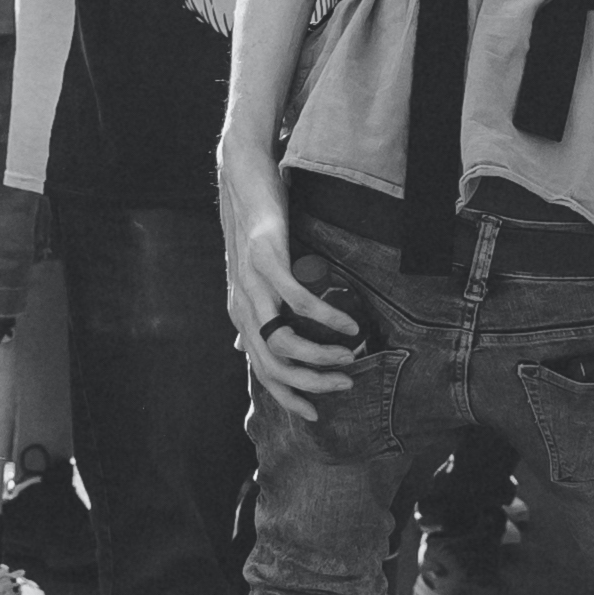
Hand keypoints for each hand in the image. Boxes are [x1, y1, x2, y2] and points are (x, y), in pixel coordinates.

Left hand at [223, 178, 364, 410]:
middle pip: (274, 365)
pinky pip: (297, 301)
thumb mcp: (251, 277)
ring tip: (351, 354)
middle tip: (346, 383)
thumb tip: (248, 346)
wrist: (242, 181)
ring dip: (320, 356)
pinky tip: (348, 323)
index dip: (288, 397)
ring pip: (284, 341)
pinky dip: (325, 318)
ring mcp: (253, 284)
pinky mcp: (267, 260)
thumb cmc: (256, 229)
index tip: (316, 413)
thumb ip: (253, 312)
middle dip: (312, 383)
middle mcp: (244, 306)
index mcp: (242, 315)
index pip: (263, 371)